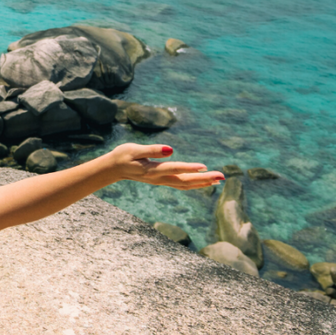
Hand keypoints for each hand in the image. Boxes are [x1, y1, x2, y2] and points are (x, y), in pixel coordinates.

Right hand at [104, 143, 220, 189]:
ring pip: (185, 185)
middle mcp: (159, 178)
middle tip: (222, 176)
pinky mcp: (162, 180)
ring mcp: (161, 181)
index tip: (205, 166)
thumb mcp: (134, 149)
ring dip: (202, 183)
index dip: (190, 168)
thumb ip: (152, 150)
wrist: (113, 169)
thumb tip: (170, 149)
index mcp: (152, 170)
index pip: (174, 169)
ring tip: (219, 180)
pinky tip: (204, 182)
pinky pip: (181, 185)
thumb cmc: (123, 156)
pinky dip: (194, 184)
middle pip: (185, 181)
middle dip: (204, 179)